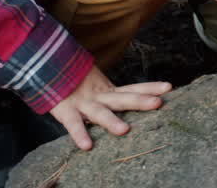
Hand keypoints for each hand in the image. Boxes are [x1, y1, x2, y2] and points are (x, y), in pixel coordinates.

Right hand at [48, 66, 169, 150]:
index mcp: (109, 91)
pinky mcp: (66, 111)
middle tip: (158, 103)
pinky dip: (79, 134)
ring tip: (124, 130)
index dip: (150, 87)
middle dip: (140, 101)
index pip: (133, 88)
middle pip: (123, 98)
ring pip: (100, 112)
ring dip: (111, 121)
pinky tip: (87, 146)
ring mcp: (84, 103)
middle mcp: (100, 96)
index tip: (169, 87)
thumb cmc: (76, 85)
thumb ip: (115, 95)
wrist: (48, 71)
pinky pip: (73, 124)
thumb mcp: (97, 88)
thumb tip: (140, 100)